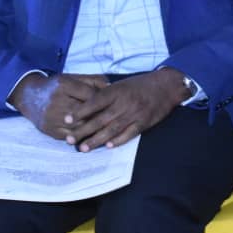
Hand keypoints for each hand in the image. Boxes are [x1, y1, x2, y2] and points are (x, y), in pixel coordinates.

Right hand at [9, 73, 108, 140]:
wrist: (29, 96)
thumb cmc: (57, 86)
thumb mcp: (73, 77)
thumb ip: (93, 80)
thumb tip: (111, 86)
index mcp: (64, 85)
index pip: (90, 95)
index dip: (103, 100)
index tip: (113, 103)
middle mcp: (56, 101)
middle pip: (85, 112)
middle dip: (100, 116)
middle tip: (114, 119)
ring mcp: (51, 117)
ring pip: (78, 126)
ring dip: (93, 129)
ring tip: (106, 129)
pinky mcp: (48, 130)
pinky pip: (69, 136)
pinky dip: (82, 137)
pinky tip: (92, 136)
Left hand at [64, 71, 188, 151]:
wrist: (167, 86)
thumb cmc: (141, 84)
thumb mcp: (122, 84)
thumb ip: (106, 94)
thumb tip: (86, 107)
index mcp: (117, 91)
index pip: (94, 102)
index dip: (79, 112)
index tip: (66, 120)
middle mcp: (124, 103)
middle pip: (100, 119)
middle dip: (83, 130)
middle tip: (69, 140)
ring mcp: (134, 113)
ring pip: (112, 129)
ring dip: (96, 140)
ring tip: (83, 148)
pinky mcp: (144, 122)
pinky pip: (129, 133)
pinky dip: (118, 140)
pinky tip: (108, 146)